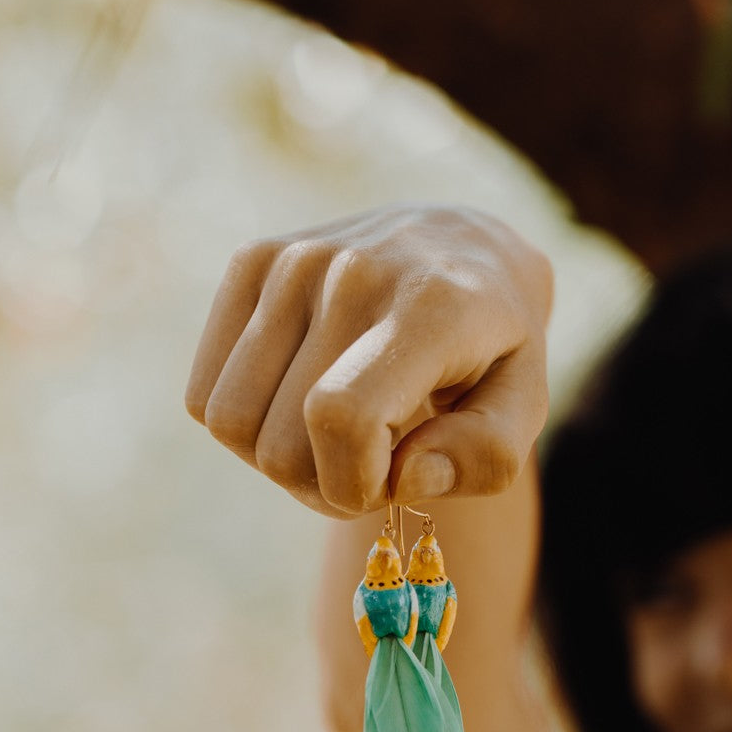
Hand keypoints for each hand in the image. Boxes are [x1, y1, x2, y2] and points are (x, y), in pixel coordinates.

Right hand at [185, 204, 552, 516]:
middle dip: (324, 484)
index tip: (388, 485)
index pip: (341, 417)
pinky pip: (205, 393)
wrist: (464, 246)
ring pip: (231, 423)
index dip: (353, 485)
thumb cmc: (494, 348)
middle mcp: (352, 270)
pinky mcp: (251, 261)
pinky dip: (249, 424)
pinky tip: (299, 403)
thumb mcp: (526, 407)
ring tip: (336, 437)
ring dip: (280, 460)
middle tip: (371, 465)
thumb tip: (404, 474)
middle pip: (280, 445)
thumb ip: (486, 457)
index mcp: (430, 306)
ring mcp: (293, 259)